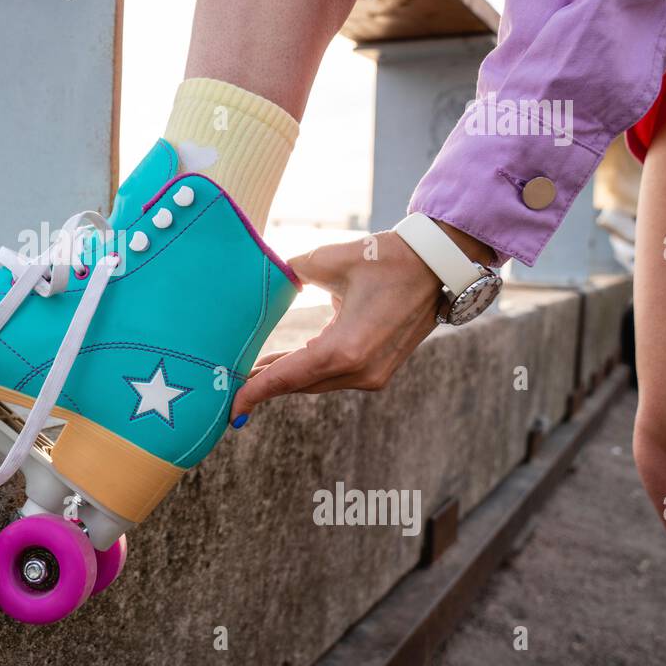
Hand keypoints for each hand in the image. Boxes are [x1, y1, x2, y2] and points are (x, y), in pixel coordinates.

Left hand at [230, 223, 489, 419]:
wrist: (437, 267)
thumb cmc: (384, 258)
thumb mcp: (328, 260)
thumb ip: (290, 272)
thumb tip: (267, 278)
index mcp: (346, 348)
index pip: (288, 377)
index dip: (256, 391)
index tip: (231, 407)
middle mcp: (360, 370)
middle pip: (299, 385)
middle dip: (264, 386)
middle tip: (229, 386)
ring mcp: (373, 375)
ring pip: (315, 384)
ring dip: (285, 379)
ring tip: (250, 373)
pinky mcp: (379, 371)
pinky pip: (332, 377)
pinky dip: (307, 373)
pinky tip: (283, 365)